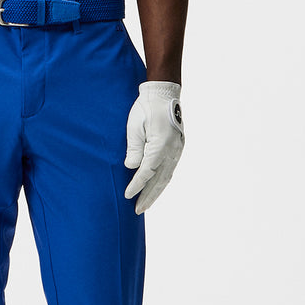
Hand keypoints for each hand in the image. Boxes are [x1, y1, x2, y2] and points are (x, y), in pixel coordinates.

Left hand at [124, 81, 183, 214]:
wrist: (164, 94)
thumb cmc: (146, 108)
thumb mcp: (134, 126)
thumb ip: (133, 148)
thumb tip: (131, 168)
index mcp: (161, 146)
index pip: (147, 172)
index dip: (137, 185)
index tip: (127, 195)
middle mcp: (172, 151)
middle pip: (159, 180)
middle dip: (148, 196)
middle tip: (137, 210)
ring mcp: (177, 150)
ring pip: (166, 177)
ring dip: (156, 192)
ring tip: (146, 204)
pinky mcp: (177, 148)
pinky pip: (169, 170)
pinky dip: (162, 182)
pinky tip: (155, 188)